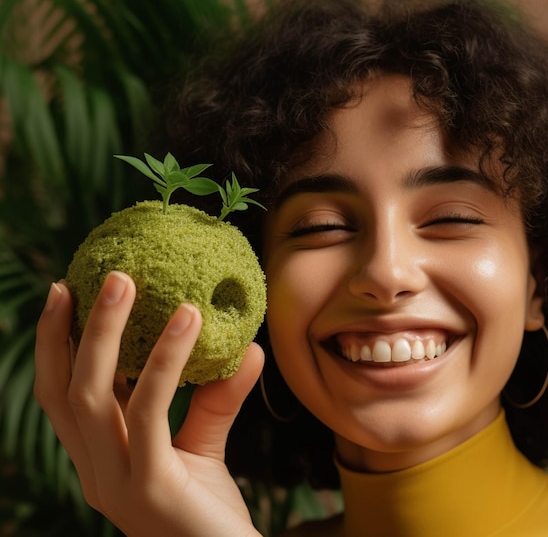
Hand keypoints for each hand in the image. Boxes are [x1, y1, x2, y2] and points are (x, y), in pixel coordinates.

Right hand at [34, 271, 263, 536]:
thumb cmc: (209, 514)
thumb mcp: (204, 448)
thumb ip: (214, 401)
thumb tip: (247, 347)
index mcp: (100, 459)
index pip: (62, 397)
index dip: (56, 346)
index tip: (66, 294)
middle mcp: (96, 472)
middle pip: (64, 391)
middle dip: (65, 331)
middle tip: (88, 278)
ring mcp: (115, 483)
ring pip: (93, 395)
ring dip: (105, 332)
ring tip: (126, 281)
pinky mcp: (149, 487)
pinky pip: (150, 409)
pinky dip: (165, 358)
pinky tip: (188, 318)